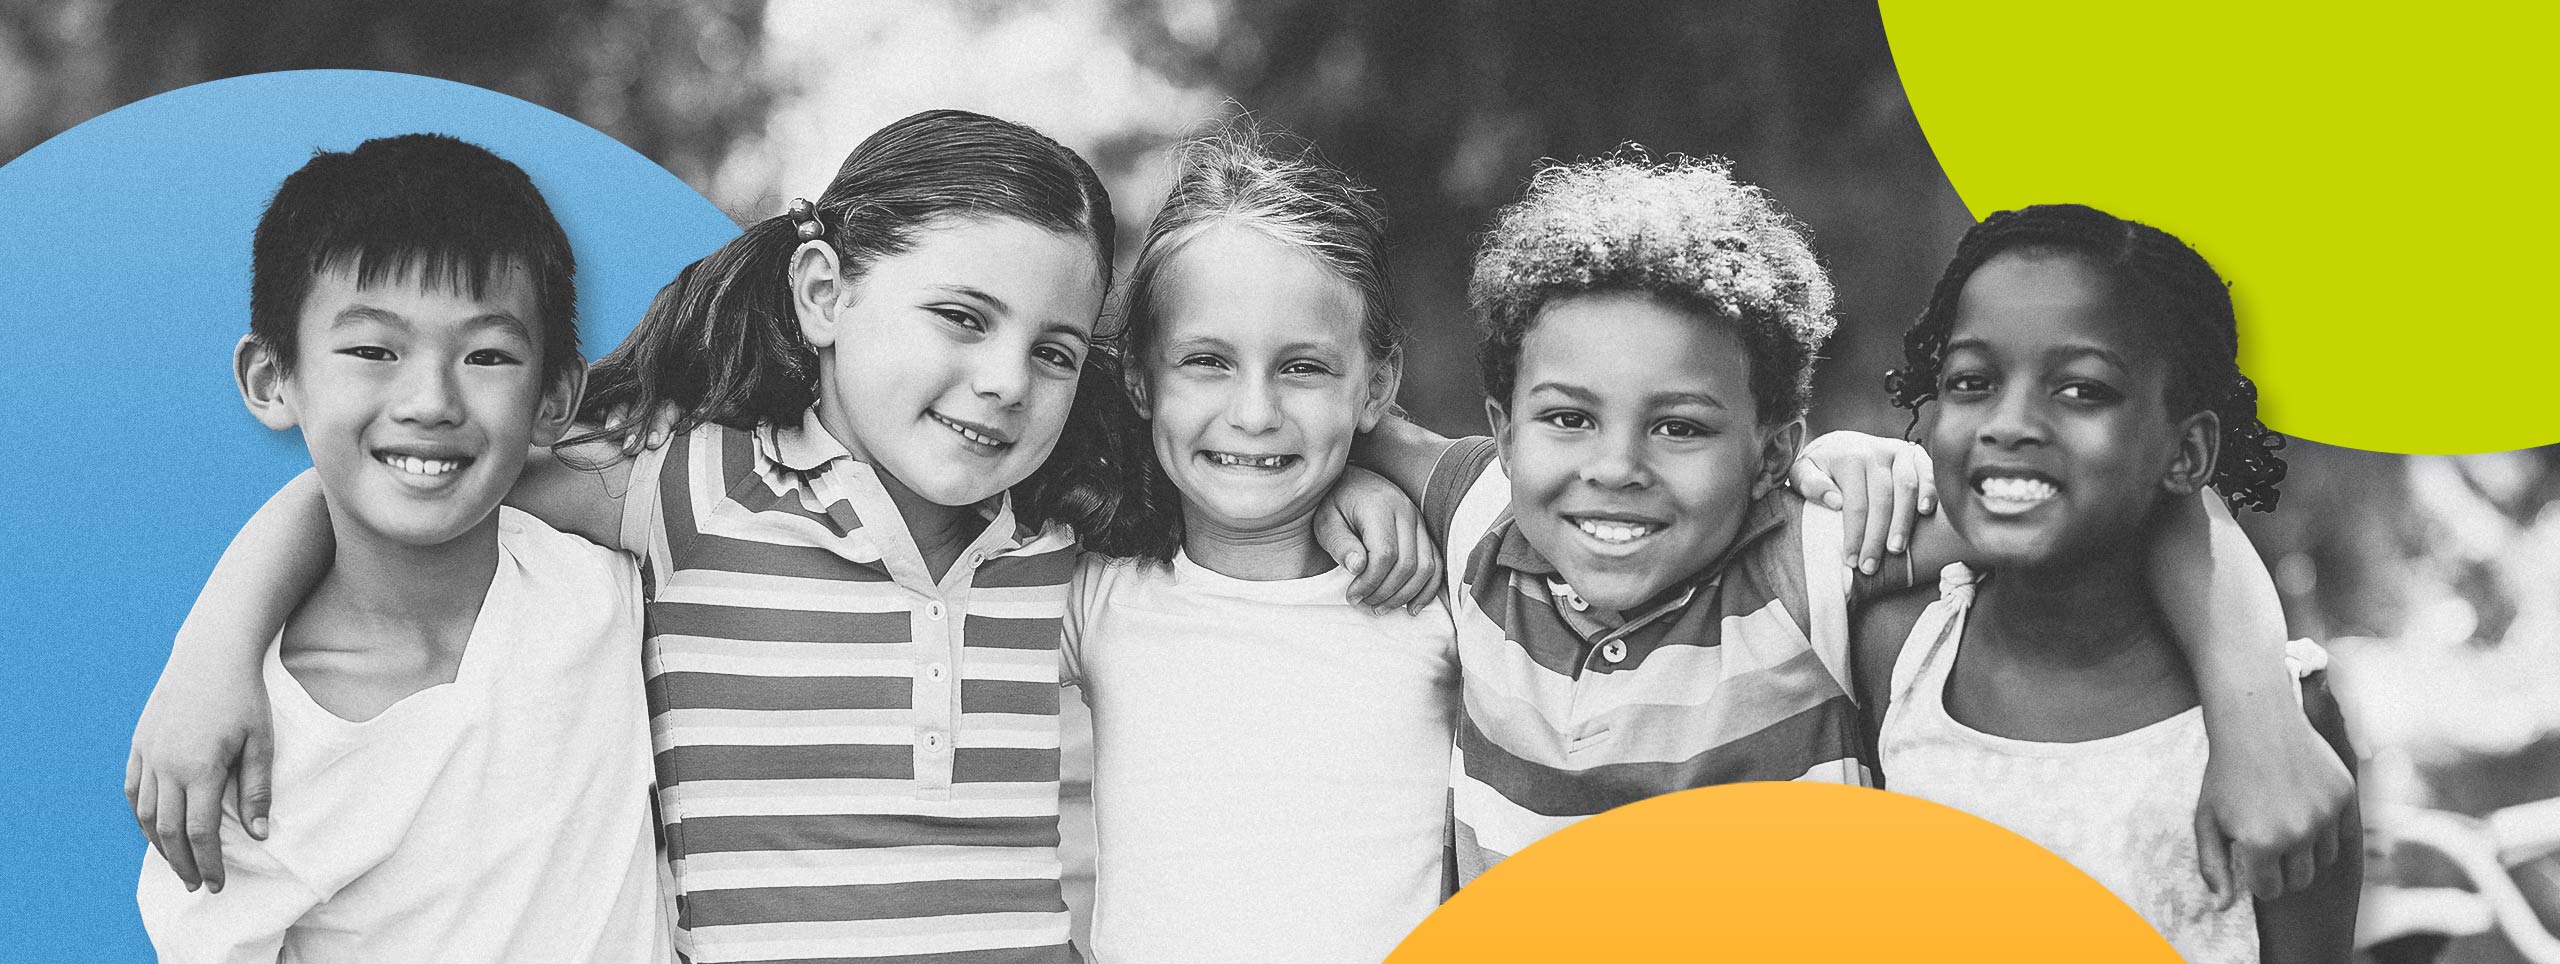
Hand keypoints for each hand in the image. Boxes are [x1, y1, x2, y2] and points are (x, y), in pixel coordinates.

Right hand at [126, 668, 273, 892]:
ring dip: (158, 844)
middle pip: (166, 830)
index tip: (217, 884)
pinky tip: (153, 828)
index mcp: (199, 769)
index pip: (199, 831)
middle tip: (196, 885)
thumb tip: (258, 835)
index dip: (208, 862)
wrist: (210, 655)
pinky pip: (133, 789)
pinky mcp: (139, 743)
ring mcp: (147, 754)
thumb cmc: (244, 697)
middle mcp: (166, 765)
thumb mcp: (261, 743)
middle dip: (182, 862)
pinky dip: (140, 814)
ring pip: (144, 813)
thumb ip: (256, 791)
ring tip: (177, 863)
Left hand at [1315, 465, 1442, 613]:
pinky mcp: (1424, 531)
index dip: (1370, 582)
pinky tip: (1411, 606)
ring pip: (1426, 567)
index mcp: (1379, 507)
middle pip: (1407, 564)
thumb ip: (1340, 544)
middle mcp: (1406, 512)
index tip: (1352, 595)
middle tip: (1364, 604)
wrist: (1352, 481)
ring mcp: (1419, 521)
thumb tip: (1358, 568)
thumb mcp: (1326, 521)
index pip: (1384, 555)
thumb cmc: (1335, 504)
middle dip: (1386, 592)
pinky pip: (1436, 563)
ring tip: (1381, 607)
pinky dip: (1427, 588)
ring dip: (1406, 595)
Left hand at [1787, 432, 1935, 574]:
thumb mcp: (1804, 470)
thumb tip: (1835, 501)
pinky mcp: (1916, 454)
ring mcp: (1899, 451)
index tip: (1851, 561)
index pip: (1855, 504)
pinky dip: (1930, 492)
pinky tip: (1926, 513)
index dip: (1854, 535)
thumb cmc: (1823, 466)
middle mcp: (1876, 452)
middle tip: (1871, 566)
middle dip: (1877, 537)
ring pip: (1906, 488)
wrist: (1843, 442)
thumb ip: (1809, 483)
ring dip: (1903, 522)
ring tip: (1896, 550)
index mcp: (1849, 457)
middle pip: (1881, 500)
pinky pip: (1928, 473)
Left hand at [2194, 711, 2350, 902]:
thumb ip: (2213, 867)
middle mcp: (2297, 832)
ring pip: (2324, 860)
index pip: (2270, 890)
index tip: (2251, 857)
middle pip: (2300, 880)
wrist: (2255, 723)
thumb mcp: (2207, 820)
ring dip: (2307, 850)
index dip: (2258, 877)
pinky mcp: (2345, 795)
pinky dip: (2328, 832)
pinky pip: (2345, 836)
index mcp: (2260, 843)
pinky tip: (2307, 812)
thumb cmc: (2225, 775)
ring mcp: (2324, 813)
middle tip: (2268, 839)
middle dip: (2283, 869)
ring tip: (2284, 819)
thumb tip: (2222, 908)